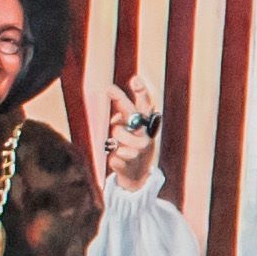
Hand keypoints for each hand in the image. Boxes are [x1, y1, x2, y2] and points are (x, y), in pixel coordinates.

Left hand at [88, 74, 162, 193]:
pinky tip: (119, 160)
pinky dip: (112, 155)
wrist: (136, 177)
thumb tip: (114, 108)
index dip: (142, 91)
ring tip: (116, 145)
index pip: (146, 105)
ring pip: (118, 132)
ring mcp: (140, 149)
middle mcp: (146, 134)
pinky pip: (113, 152)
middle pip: (133, 114)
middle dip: (121, 100)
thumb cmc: (131, 148)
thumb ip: (124, 117)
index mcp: (146, 125)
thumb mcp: (131, 132)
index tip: (135, 78)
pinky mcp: (130, 162)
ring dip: (114, 137)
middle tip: (110, 88)